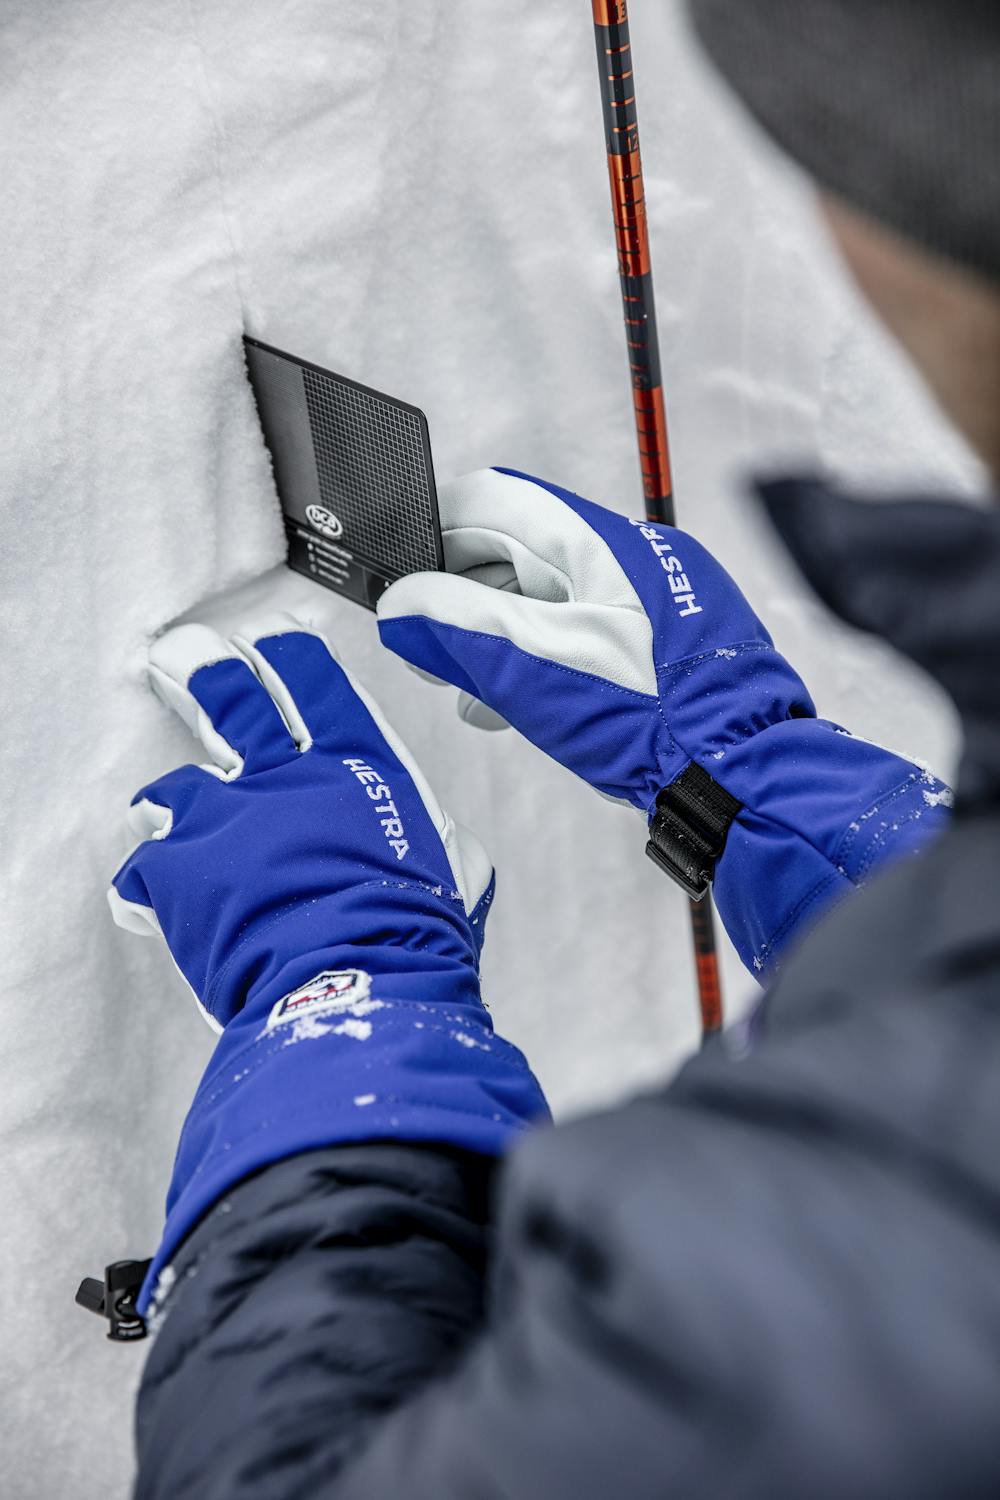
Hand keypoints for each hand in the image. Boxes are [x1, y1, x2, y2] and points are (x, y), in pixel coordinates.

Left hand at [108, 612, 546, 1314]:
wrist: (355, 988)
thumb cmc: (415, 933)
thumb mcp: (452, 866)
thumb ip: (421, 833)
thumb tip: (415, 843)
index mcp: (354, 765)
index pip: (312, 682)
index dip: (287, 654)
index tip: (269, 639)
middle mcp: (281, 776)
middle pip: (226, 694)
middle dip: (197, 667)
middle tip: (176, 654)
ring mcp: (221, 819)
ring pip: (171, 788)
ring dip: (170, 806)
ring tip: (161, 820)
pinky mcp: (173, 873)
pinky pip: (141, 874)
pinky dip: (147, 893)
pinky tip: (151, 909)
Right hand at [377, 467, 811, 813]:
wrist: (739, 772)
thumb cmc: (653, 716)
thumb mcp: (533, 670)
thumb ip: (457, 630)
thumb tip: (400, 606)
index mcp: (593, 541)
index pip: (491, 502)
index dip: (434, 535)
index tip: (401, 583)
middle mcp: (620, 557)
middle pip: (512, 553)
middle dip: (459, 600)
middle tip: (425, 652)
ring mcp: (640, 600)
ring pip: (538, 599)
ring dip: (492, 638)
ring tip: (468, 692)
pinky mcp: (650, 642)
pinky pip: (572, 633)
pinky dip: (532, 660)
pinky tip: (512, 706)